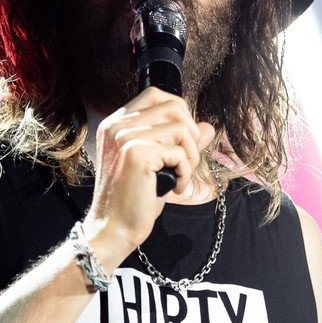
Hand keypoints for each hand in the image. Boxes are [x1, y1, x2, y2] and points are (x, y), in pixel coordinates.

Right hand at [80, 87, 215, 268]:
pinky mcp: (137, 154)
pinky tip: (174, 188)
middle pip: (174, 107)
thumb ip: (180, 142)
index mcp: (116, 123)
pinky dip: (185, 173)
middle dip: (190, 134)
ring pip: (182, 128)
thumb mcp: (158, 164)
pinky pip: (180, 152)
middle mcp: (117, 125)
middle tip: (184, 161)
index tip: (182, 139)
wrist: (113, 228)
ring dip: (190, 156)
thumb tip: (208, 127)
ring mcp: (125, 137)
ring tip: (179, 177)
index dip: (178, 112)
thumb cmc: (133, 199)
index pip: (155, 94)